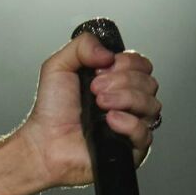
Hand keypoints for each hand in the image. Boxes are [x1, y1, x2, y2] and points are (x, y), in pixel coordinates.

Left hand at [16, 32, 161, 188]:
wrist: (44, 143)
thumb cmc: (51, 111)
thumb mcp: (58, 67)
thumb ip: (82, 46)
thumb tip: (108, 53)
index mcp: (117, 83)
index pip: (142, 65)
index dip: (125, 63)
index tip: (98, 71)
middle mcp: (128, 103)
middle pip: (149, 82)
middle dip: (122, 81)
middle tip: (94, 89)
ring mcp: (132, 125)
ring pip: (152, 105)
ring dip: (125, 98)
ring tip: (99, 103)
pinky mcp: (130, 148)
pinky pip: (145, 132)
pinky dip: (128, 123)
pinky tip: (109, 120)